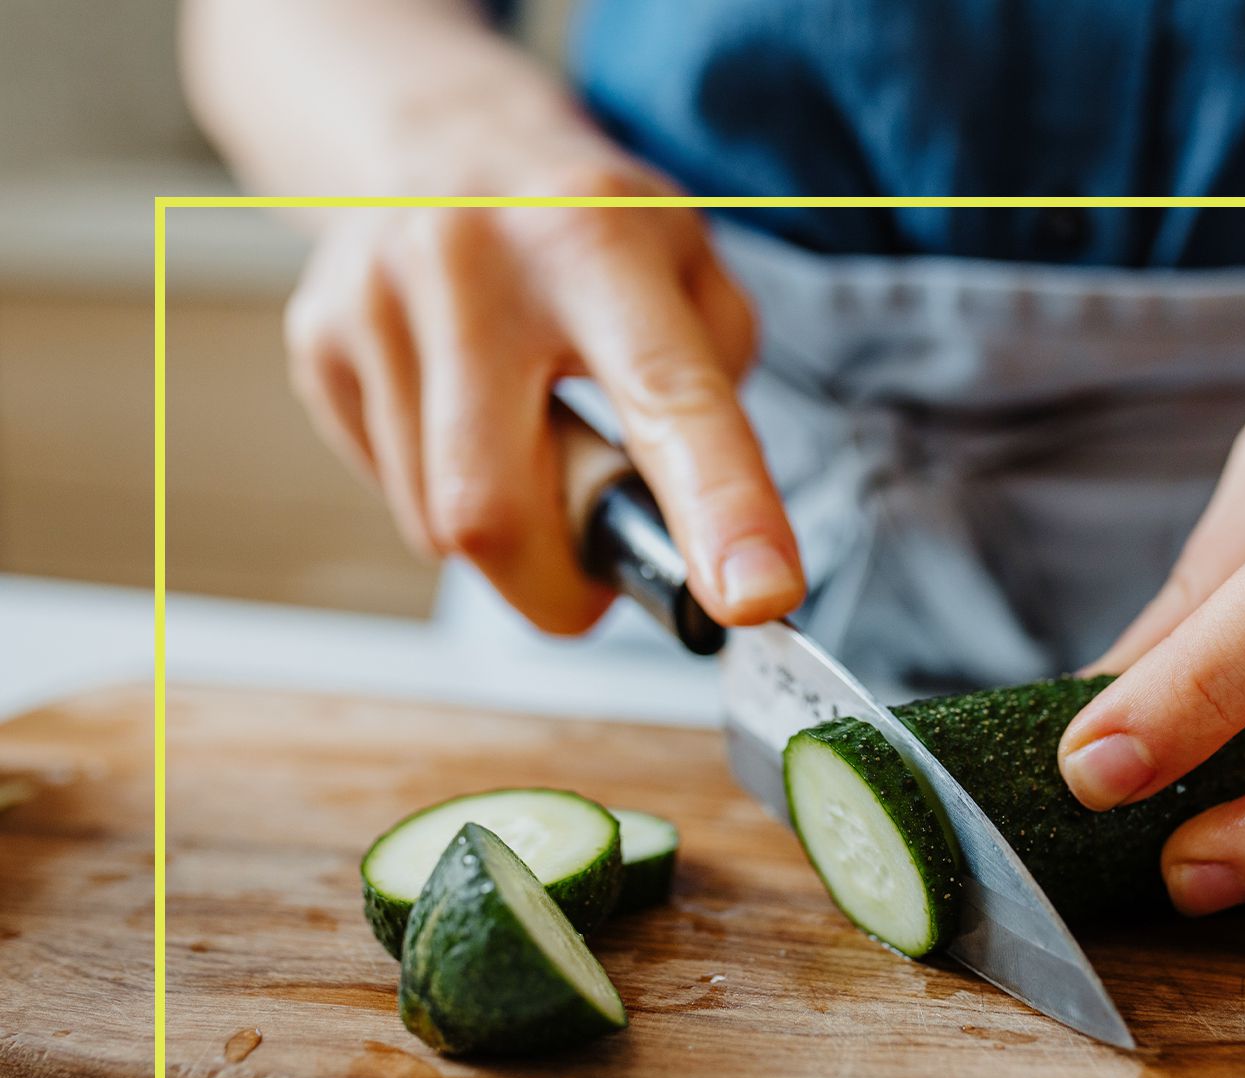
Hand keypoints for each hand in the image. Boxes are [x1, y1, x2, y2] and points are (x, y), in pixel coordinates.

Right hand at [283, 157, 802, 632]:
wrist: (445, 137)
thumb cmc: (594, 233)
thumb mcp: (694, 274)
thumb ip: (714, 404)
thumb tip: (709, 546)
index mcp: (596, 241)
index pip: (664, 397)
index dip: (718, 507)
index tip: (753, 598)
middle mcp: (471, 261)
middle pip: (496, 512)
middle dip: (559, 586)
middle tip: (600, 571)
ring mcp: (375, 298)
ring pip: (437, 523)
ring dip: (507, 537)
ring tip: (530, 446)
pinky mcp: (316, 337)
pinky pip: (391, 493)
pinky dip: (446, 496)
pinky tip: (467, 422)